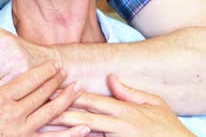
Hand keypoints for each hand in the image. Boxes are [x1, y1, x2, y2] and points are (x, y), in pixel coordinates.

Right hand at [0, 45, 88, 136]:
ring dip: (66, 101)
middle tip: (68, 71)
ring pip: (50, 114)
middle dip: (56, 82)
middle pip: (42, 95)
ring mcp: (22, 133)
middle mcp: (15, 116)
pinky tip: (84, 129)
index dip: (44, 72)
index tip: (55, 64)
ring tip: (78, 90)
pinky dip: (70, 135)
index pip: (28, 82)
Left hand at [52, 74, 193, 136]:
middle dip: (60, 113)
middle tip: (39, 108)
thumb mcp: (154, 104)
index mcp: (124, 111)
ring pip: (86, 135)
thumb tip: (111, 77)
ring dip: (65, 131)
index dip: (70, 95)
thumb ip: (129, 92)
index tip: (51, 90)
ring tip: (44, 128)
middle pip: (84, 118)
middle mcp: (119, 125)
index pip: (92, 100)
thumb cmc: (168, 128)